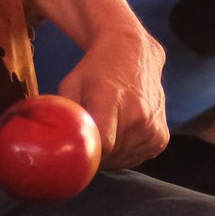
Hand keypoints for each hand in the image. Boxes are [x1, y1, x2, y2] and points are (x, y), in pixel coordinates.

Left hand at [55, 21, 169, 166]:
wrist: (133, 54)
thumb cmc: (96, 70)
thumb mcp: (71, 84)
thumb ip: (65, 114)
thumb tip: (53, 143)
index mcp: (112, 100)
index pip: (100, 146)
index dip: (86, 153)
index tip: (77, 148)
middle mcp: (137, 116)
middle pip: (109, 157)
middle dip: (95, 153)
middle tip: (88, 135)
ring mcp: (152, 128)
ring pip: (122, 161)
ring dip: (110, 154)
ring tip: (106, 127)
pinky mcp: (161, 138)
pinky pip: (136, 158)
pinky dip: (125, 151)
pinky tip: (121, 130)